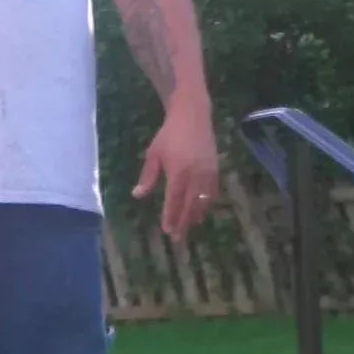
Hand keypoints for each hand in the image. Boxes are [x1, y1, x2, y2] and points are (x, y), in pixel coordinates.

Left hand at [134, 102, 220, 242]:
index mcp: (178, 174)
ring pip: (203, 201)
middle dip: (183, 223)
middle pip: (190, 206)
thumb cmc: (169, 134)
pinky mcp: (216, 170)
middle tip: (178, 237)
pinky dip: (207, 203)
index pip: (174, 202)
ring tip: (189, 226)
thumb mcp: (153, 154)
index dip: (171, 218)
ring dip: (196, 215)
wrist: (193, 115)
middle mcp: (195, 177)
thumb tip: (137, 195)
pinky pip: (213, 192)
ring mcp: (208, 174)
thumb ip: (147, 176)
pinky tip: (201, 210)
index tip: (168, 231)